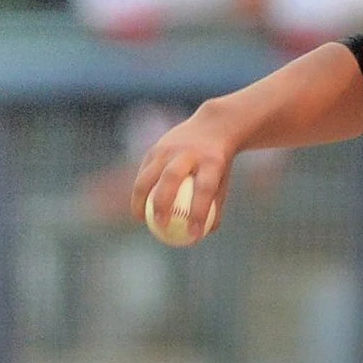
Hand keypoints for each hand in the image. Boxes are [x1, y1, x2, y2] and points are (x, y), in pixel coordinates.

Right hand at [129, 101, 241, 237]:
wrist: (212, 126)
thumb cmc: (218, 163)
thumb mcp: (223, 182)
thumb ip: (214, 207)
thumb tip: (201, 235)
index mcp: (212, 161)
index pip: (204, 189)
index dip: (198, 213)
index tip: (193, 236)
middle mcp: (189, 152)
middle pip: (172, 177)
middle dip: (163, 203)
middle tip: (160, 226)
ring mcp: (169, 147)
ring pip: (150, 173)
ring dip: (141, 197)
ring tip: (140, 218)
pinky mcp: (156, 147)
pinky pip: (145, 171)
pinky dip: (141, 189)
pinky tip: (139, 206)